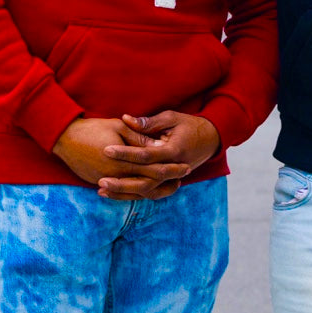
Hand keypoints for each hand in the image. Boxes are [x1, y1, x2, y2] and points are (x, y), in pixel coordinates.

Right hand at [53, 117, 187, 199]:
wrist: (64, 137)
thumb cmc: (93, 128)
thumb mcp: (119, 127)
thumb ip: (139, 138)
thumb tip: (159, 146)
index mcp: (123, 160)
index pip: (154, 168)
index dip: (172, 168)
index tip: (186, 166)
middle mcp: (116, 175)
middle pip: (149, 184)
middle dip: (168, 181)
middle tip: (183, 177)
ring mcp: (108, 181)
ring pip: (137, 193)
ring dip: (157, 190)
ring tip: (172, 186)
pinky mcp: (100, 183)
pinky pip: (124, 193)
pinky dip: (139, 193)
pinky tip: (150, 189)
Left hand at [96, 111, 221, 199]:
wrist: (211, 140)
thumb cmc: (189, 125)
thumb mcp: (171, 118)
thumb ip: (148, 122)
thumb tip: (126, 118)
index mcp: (174, 151)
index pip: (146, 155)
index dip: (125, 153)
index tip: (106, 150)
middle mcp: (173, 169)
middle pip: (146, 181)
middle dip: (122, 183)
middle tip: (100, 180)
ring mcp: (172, 179)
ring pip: (147, 192)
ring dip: (124, 193)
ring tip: (102, 190)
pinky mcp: (169, 183)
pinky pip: (149, 193)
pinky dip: (130, 195)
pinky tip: (112, 194)